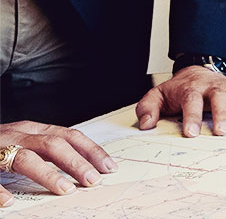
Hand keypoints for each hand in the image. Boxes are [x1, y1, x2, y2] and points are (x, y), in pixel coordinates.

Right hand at [0, 121, 116, 206]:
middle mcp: (17, 134)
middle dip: (76, 162)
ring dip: (47, 174)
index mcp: (32, 129)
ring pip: (25, 158)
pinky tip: (9, 202)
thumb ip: (47, 150)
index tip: (109, 167)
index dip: (91, 150)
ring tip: (65, 190)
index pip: (69, 135)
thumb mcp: (24, 141)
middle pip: (53, 144)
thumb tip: (83, 167)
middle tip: (93, 181)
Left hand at [135, 66, 225, 136]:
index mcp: (191, 88)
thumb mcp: (157, 96)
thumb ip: (148, 108)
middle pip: (219, 97)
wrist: (196, 71)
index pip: (191, 100)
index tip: (191, 133)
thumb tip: (145, 124)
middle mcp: (212, 87)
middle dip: (221, 114)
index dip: (192, 116)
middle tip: (221, 131)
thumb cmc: (178, 90)